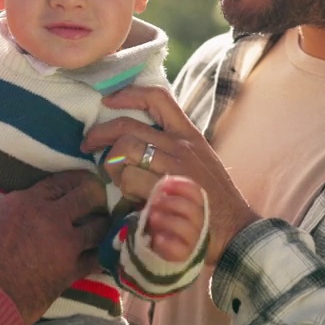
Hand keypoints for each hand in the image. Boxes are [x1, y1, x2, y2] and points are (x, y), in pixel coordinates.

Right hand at [0, 170, 108, 324]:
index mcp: (28, 203)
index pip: (61, 182)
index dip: (74, 179)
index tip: (79, 181)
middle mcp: (53, 219)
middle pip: (89, 196)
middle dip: (95, 194)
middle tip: (96, 198)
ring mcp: (66, 246)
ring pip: (99, 227)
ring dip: (102, 224)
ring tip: (101, 224)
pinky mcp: (71, 272)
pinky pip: (97, 259)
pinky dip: (102, 255)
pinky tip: (103, 253)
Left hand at [83, 85, 260, 265]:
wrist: (235, 231)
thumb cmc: (213, 201)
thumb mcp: (199, 161)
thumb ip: (172, 147)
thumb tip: (136, 138)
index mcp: (189, 135)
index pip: (158, 98)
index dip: (128, 93)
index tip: (108, 100)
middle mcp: (181, 145)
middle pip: (129, 125)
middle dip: (101, 133)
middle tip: (89, 144)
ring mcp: (174, 166)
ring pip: (125, 149)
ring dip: (111, 164)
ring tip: (113, 177)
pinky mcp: (167, 189)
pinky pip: (130, 178)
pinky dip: (122, 186)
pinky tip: (127, 197)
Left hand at [144, 175, 206, 262]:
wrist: (170, 247)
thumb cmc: (168, 220)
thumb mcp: (167, 204)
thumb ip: (166, 194)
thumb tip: (161, 184)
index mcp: (197, 206)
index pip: (196, 193)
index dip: (182, 186)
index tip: (165, 184)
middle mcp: (199, 223)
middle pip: (192, 210)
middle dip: (172, 203)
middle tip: (155, 203)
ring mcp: (193, 240)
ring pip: (186, 229)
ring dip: (168, 221)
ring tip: (152, 218)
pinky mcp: (183, 255)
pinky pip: (178, 250)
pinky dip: (167, 243)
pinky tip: (157, 238)